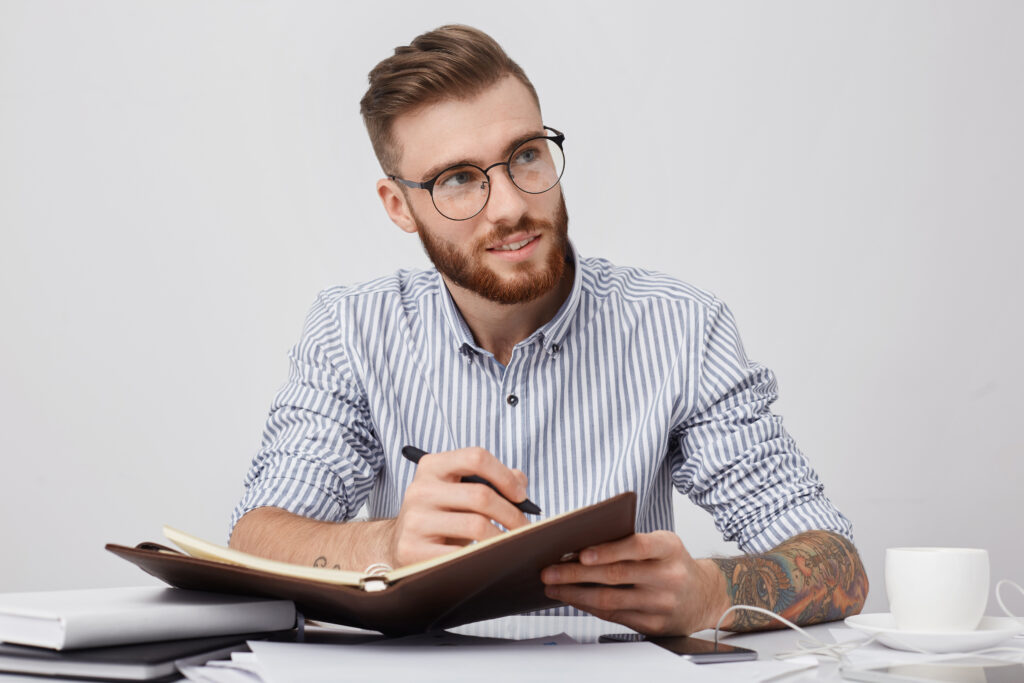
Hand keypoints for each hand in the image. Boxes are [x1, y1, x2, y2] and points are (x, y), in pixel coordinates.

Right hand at [388, 447, 529, 566]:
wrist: (401, 543)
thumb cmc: (442, 514)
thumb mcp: (461, 490)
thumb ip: (492, 480)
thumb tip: (520, 483)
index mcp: (433, 466)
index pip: (476, 457)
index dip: (504, 476)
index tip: (520, 496)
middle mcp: (420, 489)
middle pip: (480, 495)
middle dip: (512, 514)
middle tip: (525, 529)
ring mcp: (414, 520)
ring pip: (475, 525)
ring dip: (503, 538)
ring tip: (513, 545)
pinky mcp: (412, 549)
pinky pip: (461, 554)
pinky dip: (482, 557)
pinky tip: (490, 559)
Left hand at [540, 531, 727, 634]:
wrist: (703, 595)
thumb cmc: (672, 563)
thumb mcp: (661, 543)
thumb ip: (630, 541)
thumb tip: (579, 545)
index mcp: (669, 548)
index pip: (636, 547)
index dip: (608, 551)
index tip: (580, 553)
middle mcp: (668, 577)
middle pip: (616, 576)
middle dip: (576, 573)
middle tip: (549, 570)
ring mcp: (662, 604)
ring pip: (610, 600)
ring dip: (575, 593)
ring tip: (553, 586)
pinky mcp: (654, 624)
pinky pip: (614, 615)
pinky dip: (589, 606)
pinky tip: (572, 599)